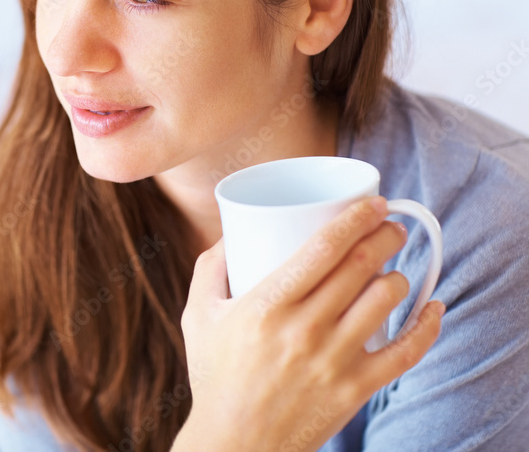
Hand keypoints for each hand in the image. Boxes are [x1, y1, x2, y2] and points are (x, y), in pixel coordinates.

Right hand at [171, 196, 444, 451]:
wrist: (235, 444)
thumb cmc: (215, 377)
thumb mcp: (198, 316)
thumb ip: (209, 268)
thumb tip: (232, 230)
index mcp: (267, 303)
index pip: (323, 247)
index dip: (356, 218)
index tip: (372, 205)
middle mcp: (305, 328)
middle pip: (362, 266)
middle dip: (386, 236)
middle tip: (391, 227)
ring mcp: (335, 359)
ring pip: (386, 300)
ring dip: (398, 275)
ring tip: (393, 270)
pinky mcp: (356, 389)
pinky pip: (408, 351)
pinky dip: (428, 325)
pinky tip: (433, 307)